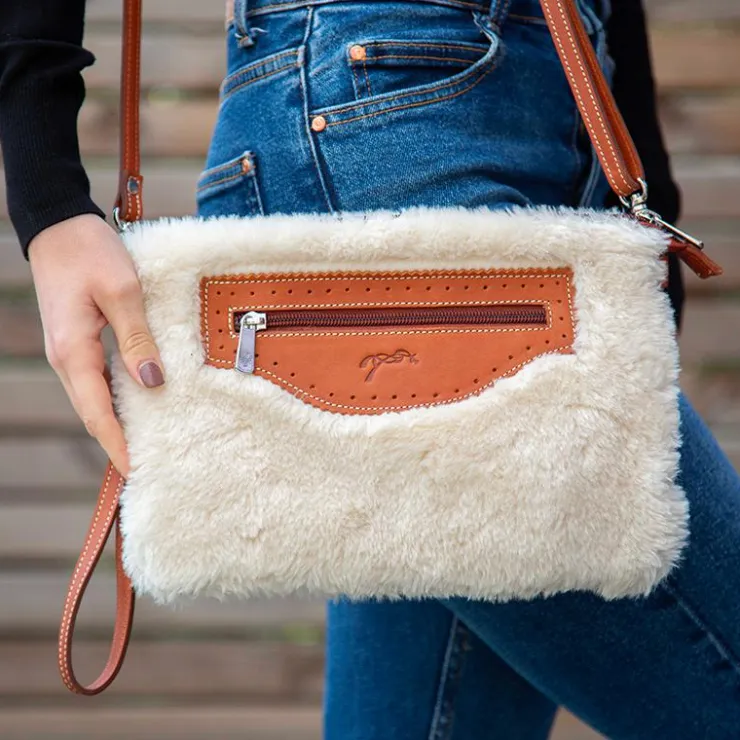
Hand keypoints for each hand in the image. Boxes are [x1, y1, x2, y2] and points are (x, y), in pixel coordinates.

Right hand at [28, 214, 163, 476]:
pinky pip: (97, 381)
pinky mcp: (77, 342)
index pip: (98, 413)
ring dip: (117, 423)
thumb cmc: (89, 252)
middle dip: (117, 442)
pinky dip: (116, 399)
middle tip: (148, 467)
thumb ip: (138, 338)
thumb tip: (153, 381)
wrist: (59, 226)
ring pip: (94, 399)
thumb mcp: (122, 291)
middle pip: (93, 413)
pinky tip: (138, 403)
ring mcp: (69, 351)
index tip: (137, 471)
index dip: (118, 444)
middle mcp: (66, 359)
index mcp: (73, 352)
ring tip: (148, 443)